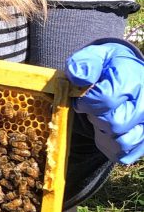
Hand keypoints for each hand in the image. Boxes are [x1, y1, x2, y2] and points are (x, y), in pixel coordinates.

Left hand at [66, 41, 143, 164]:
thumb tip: (78, 76)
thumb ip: (85, 63)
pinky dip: (110, 147)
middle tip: (93, 109)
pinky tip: (106, 133)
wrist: (129, 74)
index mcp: (132, 79)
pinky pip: (124, 154)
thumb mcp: (96, 56)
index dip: (86, 101)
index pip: (106, 99)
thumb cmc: (108, 67)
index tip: (81, 99)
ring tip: (101, 120)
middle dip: (96, 118)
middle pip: (115, 123)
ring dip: (104, 134)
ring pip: (122, 142)